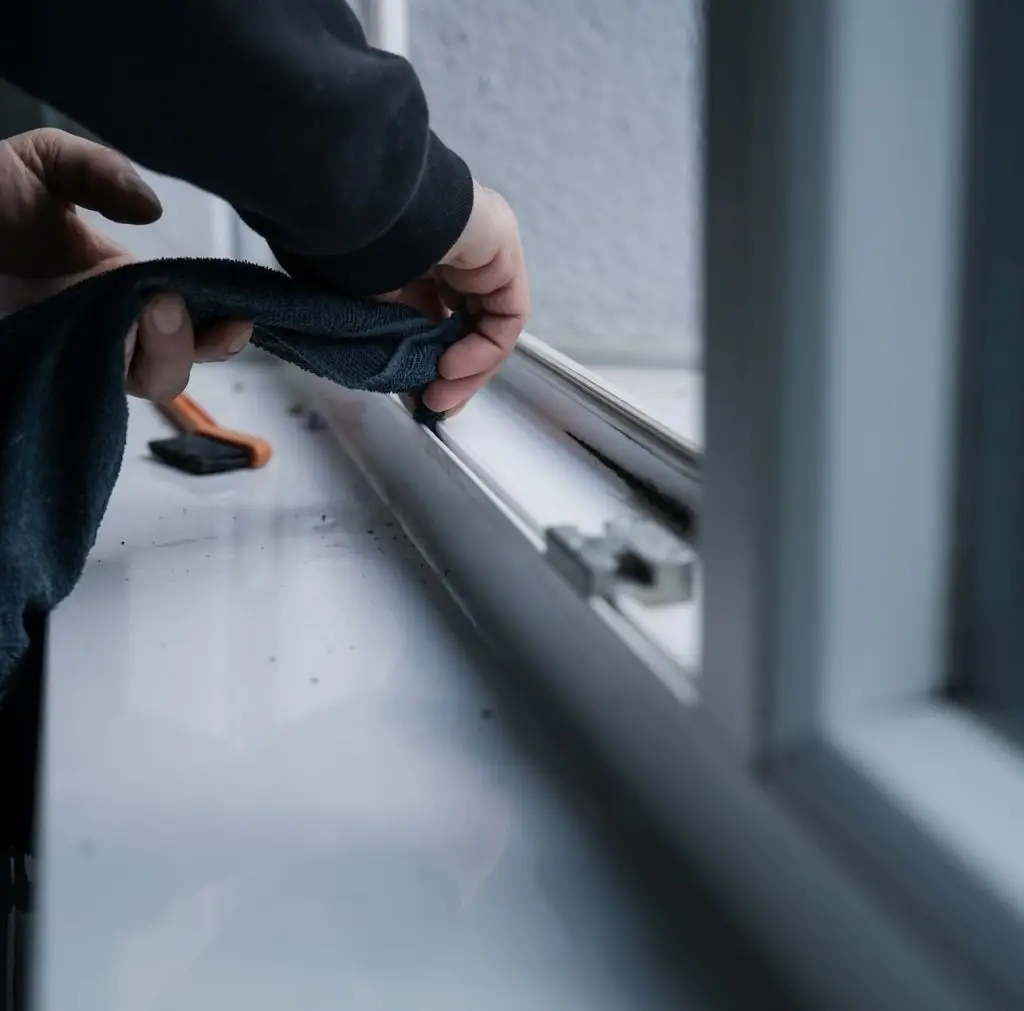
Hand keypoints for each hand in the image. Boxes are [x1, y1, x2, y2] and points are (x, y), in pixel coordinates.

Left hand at [0, 128, 251, 400]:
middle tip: (169, 301)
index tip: (241, 314)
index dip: (222, 330)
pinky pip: (94, 386)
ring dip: (164, 354)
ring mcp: (77, 351)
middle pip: (173, 367)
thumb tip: (153, 212)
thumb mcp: (47, 163)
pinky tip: (117, 334)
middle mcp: (109, 328)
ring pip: (143, 382)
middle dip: (192, 344)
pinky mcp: (46, 366)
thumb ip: (101, 173)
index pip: (191, 325)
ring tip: (151, 307)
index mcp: (123, 288)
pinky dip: (115, 370)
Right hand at [384, 179, 528, 414]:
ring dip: (470, 368)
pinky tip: (452, 366)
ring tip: (441, 393)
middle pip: (469, 326)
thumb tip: (412, 394)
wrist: (363, 209)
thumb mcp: (372, 311)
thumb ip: (396, 349)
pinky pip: (506, 315)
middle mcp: (454, 252)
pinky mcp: (503, 252)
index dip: (432, 363)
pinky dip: (484, 349)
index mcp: (417, 257)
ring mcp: (483, 250)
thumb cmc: (351, 252)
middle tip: (435, 404)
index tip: (420, 399)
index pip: (438, 320)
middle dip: (455, 374)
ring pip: (490, 325)